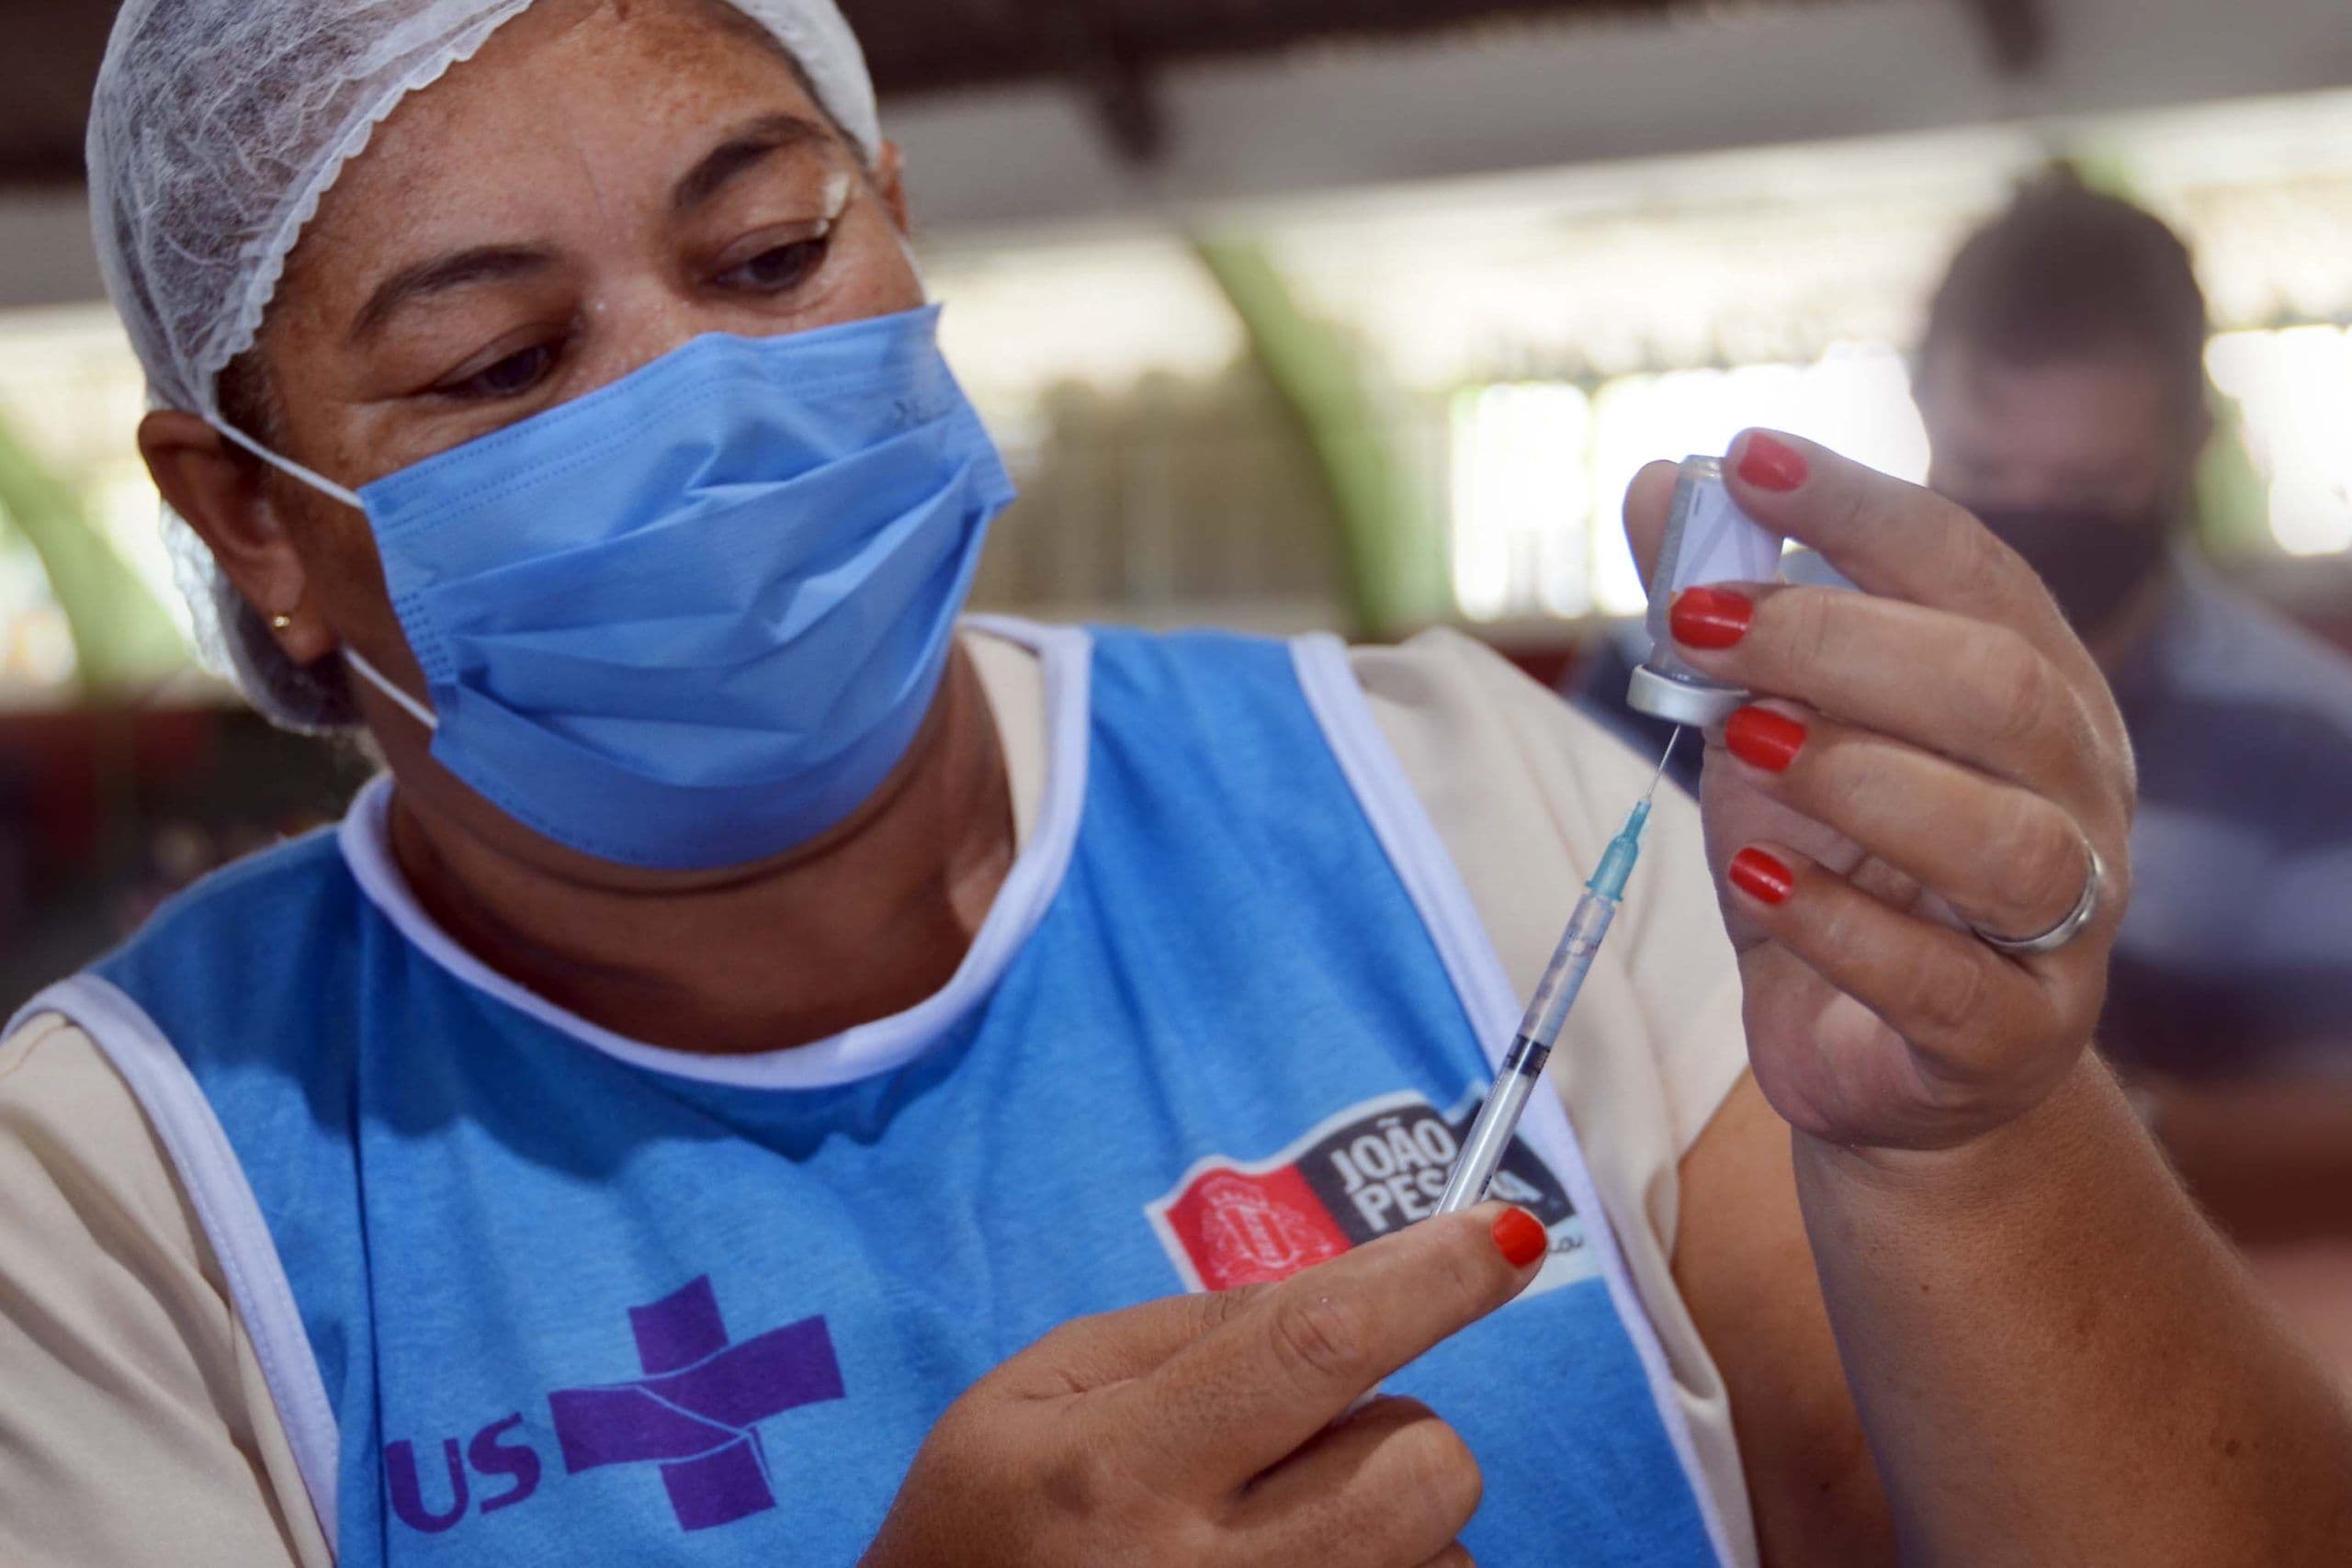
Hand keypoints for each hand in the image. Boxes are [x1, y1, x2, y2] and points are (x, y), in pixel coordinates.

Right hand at [859, 1203, 1549, 1567]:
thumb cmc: (980, 1531)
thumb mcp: (1031, 1396)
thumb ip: (1185, 1330)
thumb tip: (1355, 1287)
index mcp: (1118, 1469)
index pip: (1313, 1347)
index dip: (1428, 1280)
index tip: (1513, 1235)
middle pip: (1423, 1469)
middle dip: (1397, 1432)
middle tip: (1308, 1447)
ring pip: (1443, 1556)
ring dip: (1390, 1525)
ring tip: (1275, 1543)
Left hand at [1625, 431, 2135, 1152]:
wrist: (1865, 1054)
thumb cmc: (1827, 868)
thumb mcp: (1758, 728)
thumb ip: (1718, 613)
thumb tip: (1660, 482)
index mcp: (2030, 690)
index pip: (1969, 570)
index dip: (1860, 508)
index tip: (1748, 460)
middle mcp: (2073, 793)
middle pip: (1999, 690)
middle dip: (1840, 641)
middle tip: (1704, 625)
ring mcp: (2061, 925)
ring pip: (2005, 839)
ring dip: (1856, 778)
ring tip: (1744, 744)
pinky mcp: (2010, 1040)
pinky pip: (1950, 983)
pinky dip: (1844, 927)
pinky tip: (1761, 883)